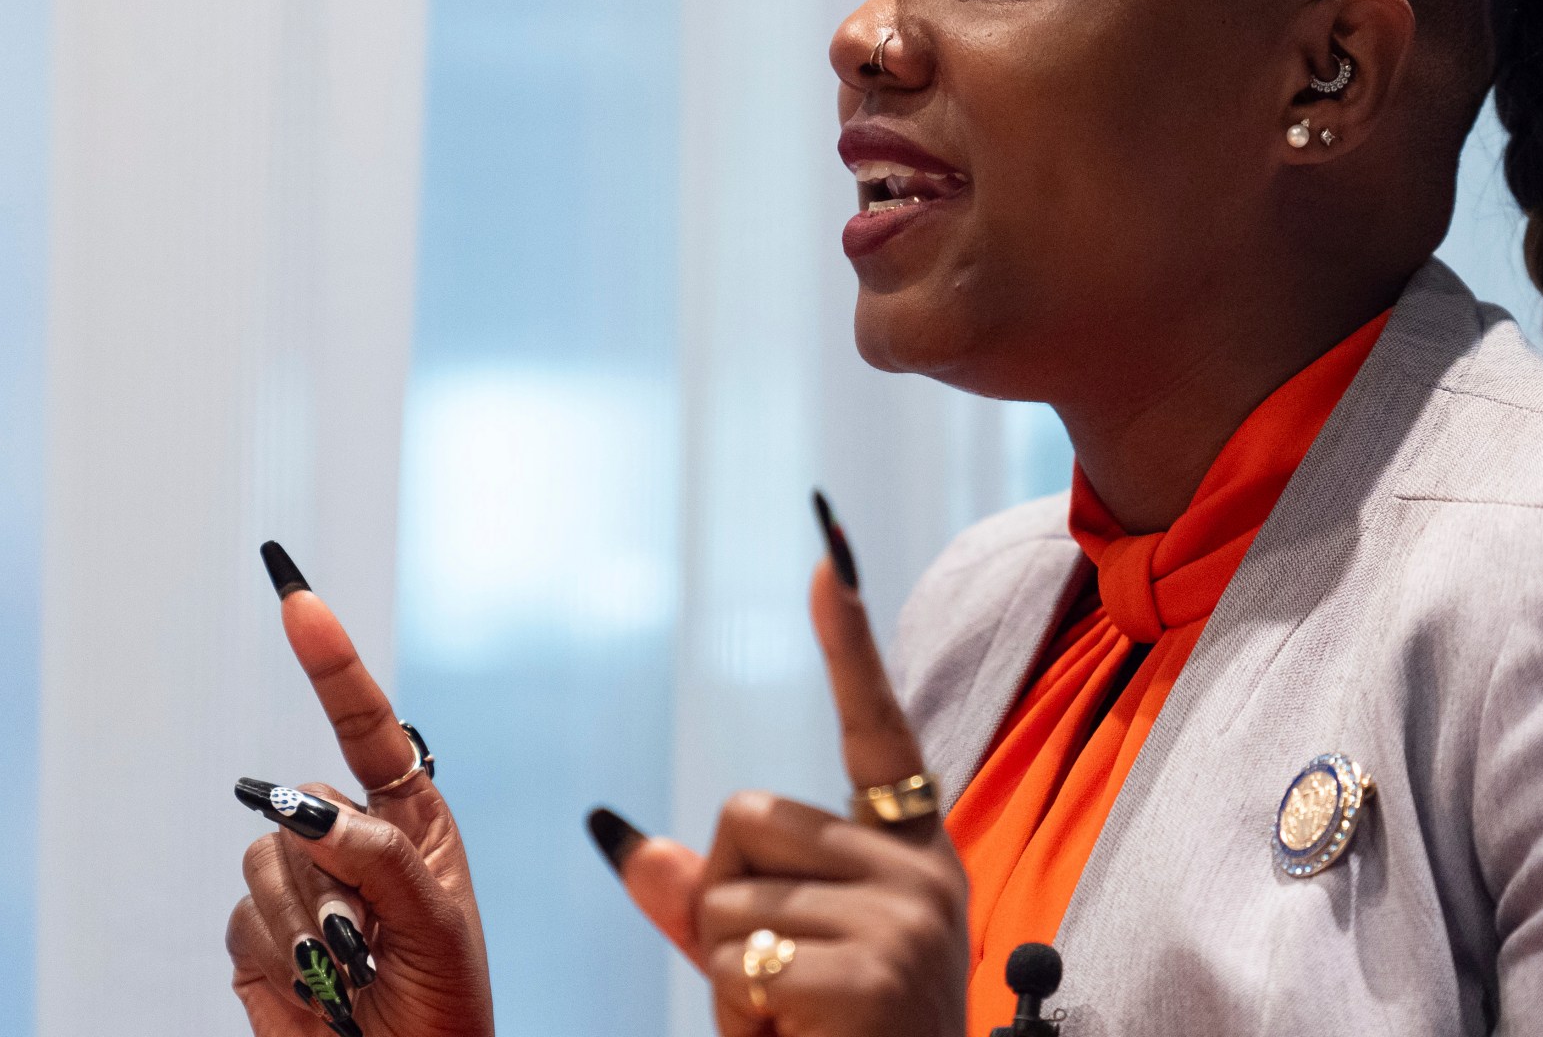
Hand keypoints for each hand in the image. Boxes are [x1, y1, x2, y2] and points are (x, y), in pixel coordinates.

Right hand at [226, 578, 493, 1036]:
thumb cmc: (445, 1001)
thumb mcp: (436, 922)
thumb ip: (379, 856)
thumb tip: (303, 807)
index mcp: (410, 817)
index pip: (364, 723)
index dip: (329, 659)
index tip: (297, 596)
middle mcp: (349, 836)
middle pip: (299, 802)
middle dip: (335, 874)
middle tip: (373, 938)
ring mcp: (298, 882)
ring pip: (264, 859)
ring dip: (311, 924)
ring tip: (354, 968)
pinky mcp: (257, 933)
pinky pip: (242, 918)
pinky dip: (281, 957)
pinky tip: (319, 988)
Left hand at [689, 563, 971, 1036]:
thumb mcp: (771, 964)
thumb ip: (704, 900)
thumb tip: (621, 838)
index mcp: (909, 855)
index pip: (875, 731)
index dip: (849, 643)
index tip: (828, 553)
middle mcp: (921, 872)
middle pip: (745, 814)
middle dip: (719, 901)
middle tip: (774, 982)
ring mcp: (905, 917)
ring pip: (726, 893)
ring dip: (724, 971)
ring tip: (792, 1020)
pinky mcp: (873, 969)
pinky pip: (741, 959)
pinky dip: (741, 1013)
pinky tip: (801, 1036)